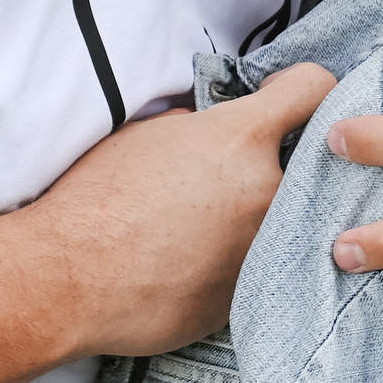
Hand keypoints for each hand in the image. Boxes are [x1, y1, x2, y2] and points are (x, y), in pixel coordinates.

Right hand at [29, 63, 338, 357]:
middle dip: (281, 160)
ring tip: (208, 223)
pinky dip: (236, 259)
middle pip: (309, 161)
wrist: (68, 280)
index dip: (299, 88)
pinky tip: (194, 261)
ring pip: (285, 218)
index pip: (313, 89)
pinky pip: (259, 264)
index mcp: (241, 138)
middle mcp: (267, 190)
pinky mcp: (249, 295)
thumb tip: (212, 127)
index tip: (283, 98)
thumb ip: (200, 125)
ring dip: (258, 214)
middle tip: (237, 169)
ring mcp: (263, 248)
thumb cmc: (96, 199)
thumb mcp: (149, 134)